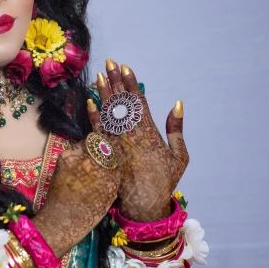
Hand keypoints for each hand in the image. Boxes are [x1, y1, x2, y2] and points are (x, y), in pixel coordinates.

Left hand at [33, 142, 120, 258]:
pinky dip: (72, 154)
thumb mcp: (107, 199)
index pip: (115, 157)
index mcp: (112, 178)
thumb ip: (111, 181)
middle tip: (95, 151)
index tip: (107, 153)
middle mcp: (100, 166)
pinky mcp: (67, 158)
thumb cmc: (85, 215)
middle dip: (100, 148)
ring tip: (82, 158)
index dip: (111, 153)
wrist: (63, 220)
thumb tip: (111, 168)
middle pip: (103, 146)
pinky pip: (73, 149)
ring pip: (88, 144)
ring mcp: (83, 160)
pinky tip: (71, 164)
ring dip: (86, 149)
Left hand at [87, 60, 188, 221]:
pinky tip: (89, 102)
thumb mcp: (179, 155)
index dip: (131, 83)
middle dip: (115, 80)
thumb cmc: (164, 180)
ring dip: (103, 93)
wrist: (145, 205)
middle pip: (121, 102)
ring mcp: (119, 143)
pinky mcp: (108, 154)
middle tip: (109, 62)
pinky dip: (94, 116)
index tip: (125, 67)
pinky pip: (99, 131)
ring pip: (109, 113)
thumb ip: (177, 129)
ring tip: (98, 76)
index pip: (138, 101)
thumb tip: (177, 103)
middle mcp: (133, 134)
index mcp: (151, 132)